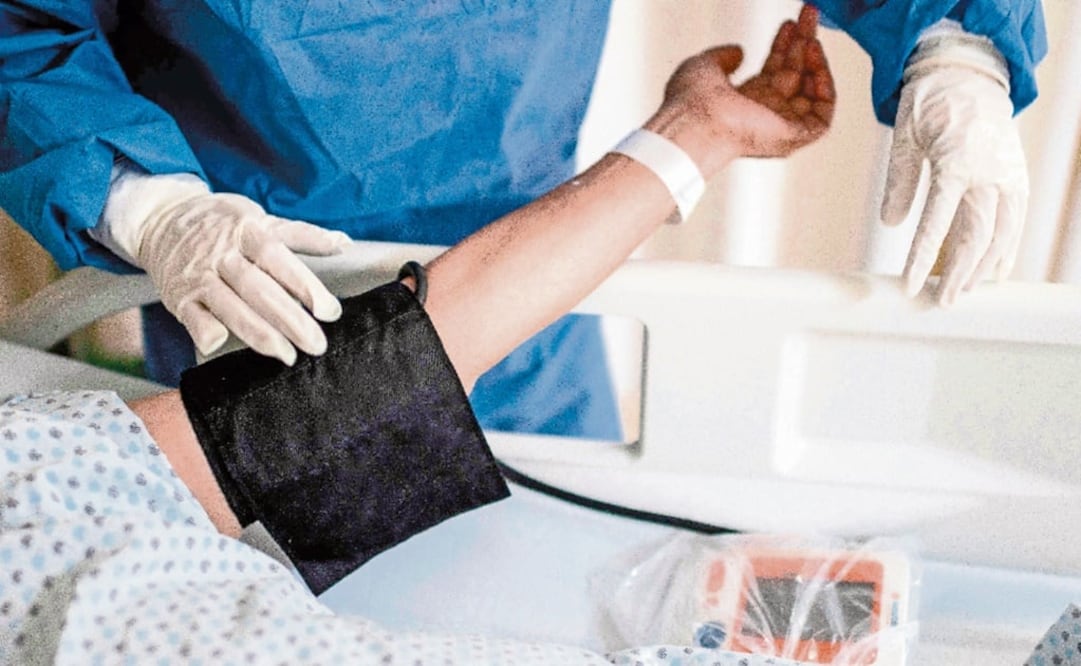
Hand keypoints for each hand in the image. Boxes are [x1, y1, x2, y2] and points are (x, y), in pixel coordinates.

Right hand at [136, 191, 349, 364]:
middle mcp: (222, 253)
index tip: (330, 311)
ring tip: (287, 355)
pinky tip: (222, 345)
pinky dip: (207, 332)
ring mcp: (199, 276)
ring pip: (230, 308)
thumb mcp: (259, 216)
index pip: (279, 258)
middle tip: (317, 344)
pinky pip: (193, 318)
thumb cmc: (221, 222)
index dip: (306, 285)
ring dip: (259, 334)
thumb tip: (343, 244)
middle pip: (259, 289)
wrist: (160, 217)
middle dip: (291, 320)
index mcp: (247, 230)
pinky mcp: (179, 297)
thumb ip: (300, 234)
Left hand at [654, 4, 834, 171]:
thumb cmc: (691, 100)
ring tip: (811, 38)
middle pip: (794, 75)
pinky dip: (825, 90)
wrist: (695, 121)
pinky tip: (817, 65)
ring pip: (811, 93)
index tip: (789, 23)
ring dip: (816, 63)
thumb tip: (739, 51)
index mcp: (743, 102)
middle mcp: (763, 114)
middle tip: (809, 15)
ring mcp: (778, 127)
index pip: (774, 70)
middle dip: (803, 43)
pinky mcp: (792, 137)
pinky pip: (822, 116)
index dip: (784, 45)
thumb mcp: (705, 65)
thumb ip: (723, 56)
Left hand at [882, 41, 1025, 304]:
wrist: (970, 74)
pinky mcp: (1017, 177)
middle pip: (978, 236)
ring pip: (1002, 234)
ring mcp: (1009, 176)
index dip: (922, 260)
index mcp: (957, 161)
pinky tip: (994, 272)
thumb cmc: (930, 105)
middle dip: (960, 274)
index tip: (910, 287)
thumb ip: (899, 182)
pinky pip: (1015, 221)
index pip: (937, 223)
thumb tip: (892, 223)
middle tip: (942, 302)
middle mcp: (989, 172)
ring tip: (962, 292)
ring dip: (983, 268)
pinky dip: (1006, 249)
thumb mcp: (904, 137)